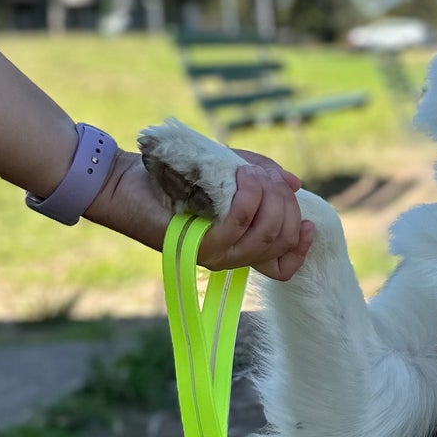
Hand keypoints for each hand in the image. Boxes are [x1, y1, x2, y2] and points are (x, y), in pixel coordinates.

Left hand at [86, 148, 314, 280]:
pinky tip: (240, 178)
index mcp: (241, 244)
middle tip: (264, 177)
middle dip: (285, 204)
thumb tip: (295, 185)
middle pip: (282, 241)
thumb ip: (265, 177)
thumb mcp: (232, 170)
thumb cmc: (177, 174)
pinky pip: (238, 226)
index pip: (284, 266)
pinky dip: (246, 198)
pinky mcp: (199, 247)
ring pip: (265, 235)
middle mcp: (231, 256)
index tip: (308, 224)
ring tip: (248, 174)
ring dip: (266, 197)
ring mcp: (216, 255)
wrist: (127, 180)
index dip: (302, 248)